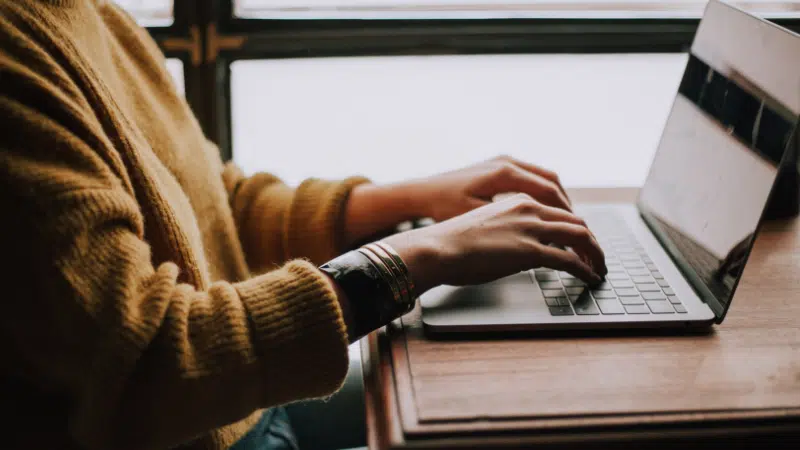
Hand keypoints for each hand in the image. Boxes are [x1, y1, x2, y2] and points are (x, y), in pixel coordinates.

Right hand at [382, 193, 606, 294]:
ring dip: (595, 254)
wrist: (437, 248)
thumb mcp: (484, 227)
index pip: (558, 211)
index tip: (580, 242)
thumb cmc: (451, 242)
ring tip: (599, 268)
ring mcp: (531, 229)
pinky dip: (586, 269)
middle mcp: (529, 209)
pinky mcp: (530, 251)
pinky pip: (570, 260)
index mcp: (517, 200)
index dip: (575, 228)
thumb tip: (515, 249)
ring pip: (580, 236)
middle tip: (597, 257)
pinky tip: (590, 278)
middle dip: (591, 241)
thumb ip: (506, 231)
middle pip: (575, 221)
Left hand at [407, 155, 571, 221]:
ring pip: (544, 178)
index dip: (566, 215)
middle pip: (552, 183)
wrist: (421, 192)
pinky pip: (531, 176)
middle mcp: (507, 162)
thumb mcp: (477, 219)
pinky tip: (544, 210)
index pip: (549, 192)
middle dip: (567, 207)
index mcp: (505, 174)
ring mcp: (503, 161)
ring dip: (557, 199)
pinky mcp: (497, 165)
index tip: (577, 232)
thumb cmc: (443, 208)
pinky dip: (543, 192)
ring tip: (566, 221)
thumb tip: (540, 236)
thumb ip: (510, 225)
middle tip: (578, 229)